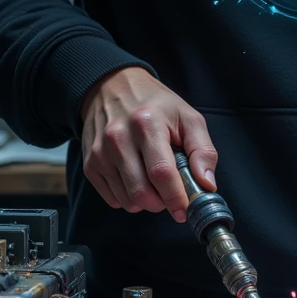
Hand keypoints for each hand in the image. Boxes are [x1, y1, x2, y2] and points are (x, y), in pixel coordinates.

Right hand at [79, 66, 217, 219]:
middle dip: (162, 203)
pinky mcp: (90, 164)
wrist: (113, 87)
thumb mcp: (187, 117)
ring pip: (127, 201)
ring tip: (153, 182)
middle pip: (142, 193)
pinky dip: (128, 198)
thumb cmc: (156, 105)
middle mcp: (118, 138)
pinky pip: (112, 199)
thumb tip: (206, 185)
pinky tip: (136, 179)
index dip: (175, 197)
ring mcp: (100, 152)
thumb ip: (202, 150)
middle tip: (171, 193)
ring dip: (146, 202)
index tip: (184, 210)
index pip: (161, 173)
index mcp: (147, 123)